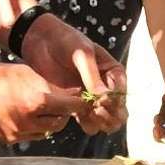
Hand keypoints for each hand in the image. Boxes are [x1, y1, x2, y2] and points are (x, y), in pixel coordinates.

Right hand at [0, 60, 88, 143]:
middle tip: (63, 102)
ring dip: (50, 121)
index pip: (70, 107)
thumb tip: (70, 93)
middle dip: (65, 113)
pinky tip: (28, 114)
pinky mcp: (9, 140)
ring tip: (44, 107)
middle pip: (60, 123)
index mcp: (36, 101)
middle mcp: (29, 122)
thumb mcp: (24, 73)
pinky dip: (35, 127)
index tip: (84, 99)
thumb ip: (49, 86)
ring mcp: (19, 133)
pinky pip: (31, 136)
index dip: (80, 103)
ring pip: (47, 132)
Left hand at [18, 13, 128, 133]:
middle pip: (118, 112)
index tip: (102, 100)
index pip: (121, 93)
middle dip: (110, 115)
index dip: (115, 101)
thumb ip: (92, 76)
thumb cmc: (66, 41)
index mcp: (113, 72)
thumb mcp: (82, 54)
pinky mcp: (76, 104)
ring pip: (105, 121)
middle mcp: (105, 87)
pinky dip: (87, 123)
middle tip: (96, 110)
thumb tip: (104, 98)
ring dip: (100, 122)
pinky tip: (77, 116)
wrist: (43, 42)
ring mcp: (91, 98)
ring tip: (88, 114)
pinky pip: (88, 122)